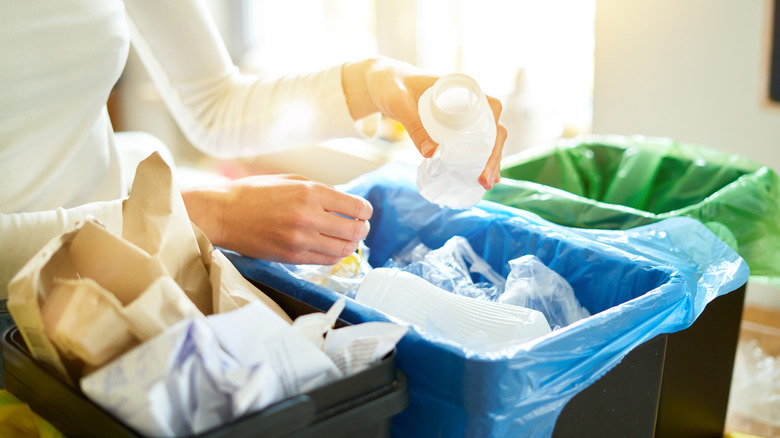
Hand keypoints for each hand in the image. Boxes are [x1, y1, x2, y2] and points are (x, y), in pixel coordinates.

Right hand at [182, 174, 371, 264]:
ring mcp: (300, 240)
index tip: (362, 211)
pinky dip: (335, 255)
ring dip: (351, 244)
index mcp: (310, 193)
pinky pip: (326, 260)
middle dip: (362, 228)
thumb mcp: (291, 180)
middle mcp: (308, 217)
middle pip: (355, 230)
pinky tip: (331, 247)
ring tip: (348, 239)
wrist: (224, 214)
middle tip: (360, 226)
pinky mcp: (292, 257)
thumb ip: (320, 190)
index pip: (356, 207)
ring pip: (343, 249)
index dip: (365, 210)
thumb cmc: (255, 193)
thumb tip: (346, 203)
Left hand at [343, 56, 506, 189]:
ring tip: (485, 184)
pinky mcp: (453, 128)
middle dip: (493, 155)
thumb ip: (413, 124)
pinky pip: (471, 143)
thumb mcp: (399, 102)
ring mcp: (461, 116)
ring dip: (489, 161)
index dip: (494, 131)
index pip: (491, 107)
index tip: (487, 153)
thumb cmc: (392, 86)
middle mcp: (467, 101)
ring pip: (485, 139)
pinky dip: (477, 160)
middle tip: (485, 180)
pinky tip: (479, 178)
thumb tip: (431, 153)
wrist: (384, 83)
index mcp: (461, 88)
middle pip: (492, 128)